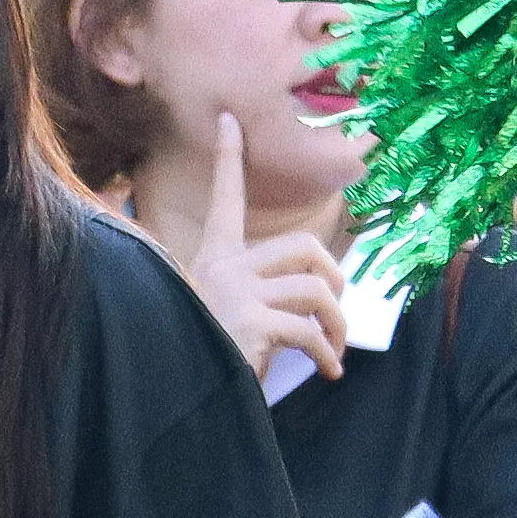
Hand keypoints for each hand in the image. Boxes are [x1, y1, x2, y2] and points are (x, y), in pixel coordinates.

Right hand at [150, 111, 353, 378]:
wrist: (179, 397)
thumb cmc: (205, 355)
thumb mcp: (219, 314)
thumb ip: (246, 292)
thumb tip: (291, 288)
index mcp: (213, 258)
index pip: (224, 198)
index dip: (226, 158)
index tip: (229, 120)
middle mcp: (222, 268)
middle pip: (304, 246)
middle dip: (334, 275)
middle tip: (336, 306)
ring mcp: (235, 293)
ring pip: (315, 289)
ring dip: (337, 324)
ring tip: (333, 349)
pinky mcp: (250, 323)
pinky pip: (309, 329)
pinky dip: (327, 353)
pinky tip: (326, 372)